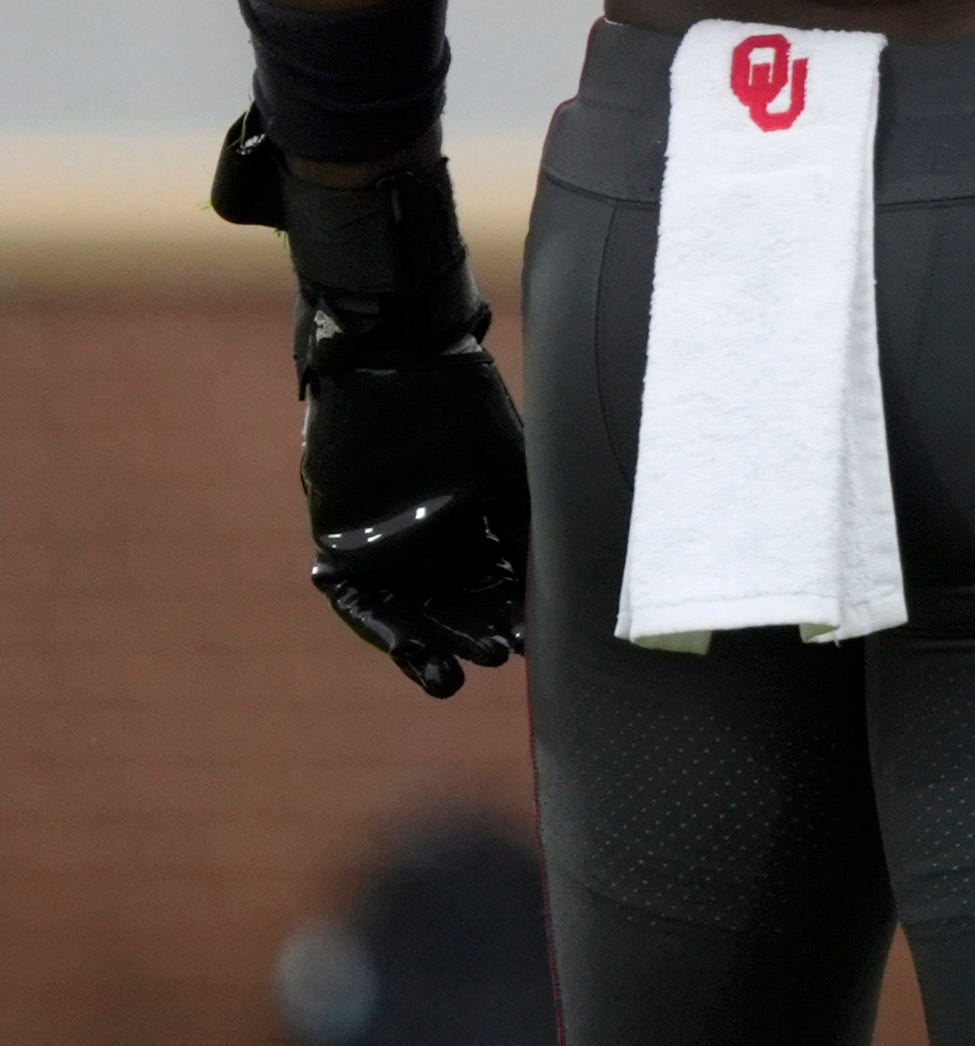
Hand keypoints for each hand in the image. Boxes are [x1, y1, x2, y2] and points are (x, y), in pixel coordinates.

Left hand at [301, 345, 528, 697]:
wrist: (396, 364)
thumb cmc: (465, 412)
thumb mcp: (512, 477)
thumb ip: (529, 534)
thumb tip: (561, 591)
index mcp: (479, 524)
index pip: (499, 587)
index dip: (513, 616)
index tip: (532, 641)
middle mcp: (434, 542)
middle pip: (456, 606)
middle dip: (475, 634)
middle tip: (499, 655)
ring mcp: (387, 546)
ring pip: (410, 612)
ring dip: (426, 648)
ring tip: (445, 681)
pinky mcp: (343, 544)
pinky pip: (357, 600)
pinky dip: (378, 626)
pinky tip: (403, 649)